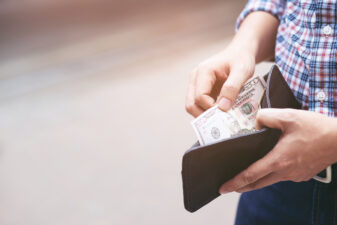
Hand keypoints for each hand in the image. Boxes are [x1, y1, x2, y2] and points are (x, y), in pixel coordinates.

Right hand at [185, 44, 254, 116]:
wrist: (241, 52)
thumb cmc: (241, 59)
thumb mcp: (243, 71)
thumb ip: (232, 88)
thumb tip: (223, 107)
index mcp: (203, 72)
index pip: (200, 97)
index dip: (211, 108)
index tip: (226, 112)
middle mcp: (195, 78)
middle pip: (191, 104)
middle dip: (204, 115)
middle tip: (221, 121)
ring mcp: (196, 84)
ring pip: (192, 106)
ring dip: (205, 115)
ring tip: (221, 118)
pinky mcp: (200, 90)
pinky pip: (199, 105)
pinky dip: (207, 112)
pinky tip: (220, 114)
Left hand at [219, 108, 336, 193]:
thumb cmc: (317, 128)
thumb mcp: (289, 116)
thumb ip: (267, 116)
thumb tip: (255, 123)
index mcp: (279, 159)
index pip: (251, 175)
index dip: (235, 182)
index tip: (223, 188)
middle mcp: (286, 172)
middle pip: (258, 183)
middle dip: (241, 186)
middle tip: (228, 187)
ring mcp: (295, 175)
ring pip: (270, 180)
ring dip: (257, 179)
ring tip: (246, 176)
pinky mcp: (302, 175)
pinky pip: (282, 176)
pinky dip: (272, 174)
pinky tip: (270, 165)